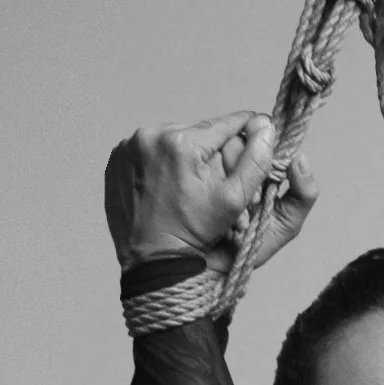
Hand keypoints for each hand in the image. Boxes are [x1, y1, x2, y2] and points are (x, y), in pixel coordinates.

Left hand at [104, 112, 317, 278]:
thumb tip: (267, 127)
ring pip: (172, 138)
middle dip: (209, 151)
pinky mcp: (116, 158)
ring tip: (188, 183)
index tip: (256, 132)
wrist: (152, 260)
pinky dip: (159, 161)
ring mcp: (130, 146)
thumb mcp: (233, 201)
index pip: (226, 124)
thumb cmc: (193, 234)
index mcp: (183, 143)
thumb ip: (255, 161)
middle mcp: (152, 136)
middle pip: (197, 132)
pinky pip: (147, 149)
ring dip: (184, 154)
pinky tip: (166, 184)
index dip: (246, 130)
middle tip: (214, 179)